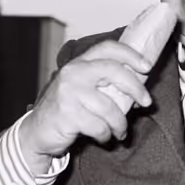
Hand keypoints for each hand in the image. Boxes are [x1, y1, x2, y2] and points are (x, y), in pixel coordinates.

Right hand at [19, 41, 153, 165]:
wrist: (37, 131)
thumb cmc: (68, 110)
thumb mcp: (84, 90)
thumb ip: (105, 83)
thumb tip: (140, 86)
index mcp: (80, 63)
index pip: (108, 48)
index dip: (130, 54)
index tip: (147, 66)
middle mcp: (73, 72)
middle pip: (114, 71)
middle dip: (136, 88)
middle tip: (147, 102)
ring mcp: (68, 92)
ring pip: (109, 107)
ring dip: (120, 124)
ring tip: (120, 132)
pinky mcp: (67, 113)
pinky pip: (99, 126)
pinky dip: (105, 135)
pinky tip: (103, 137)